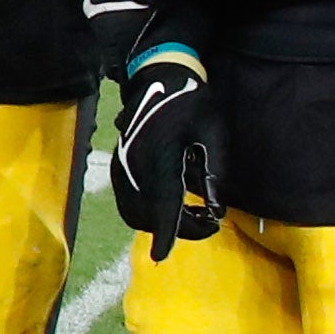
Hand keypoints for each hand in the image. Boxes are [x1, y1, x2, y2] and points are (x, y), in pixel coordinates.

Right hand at [110, 36, 225, 261]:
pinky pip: (128, 202)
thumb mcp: (214, 131)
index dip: (164, 233)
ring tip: (192, 214)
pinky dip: (148, 212)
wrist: (159, 77)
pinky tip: (172, 203)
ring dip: (160, 222)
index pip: (161, 204)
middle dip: (176, 229)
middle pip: (147, 215)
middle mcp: (134, 166)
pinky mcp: (118, 167)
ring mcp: (122, 167)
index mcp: (158, 156)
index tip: (161, 257)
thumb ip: (216, 171)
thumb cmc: (192, 101)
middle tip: (209, 223)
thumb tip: (216, 209)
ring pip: (134, 213)